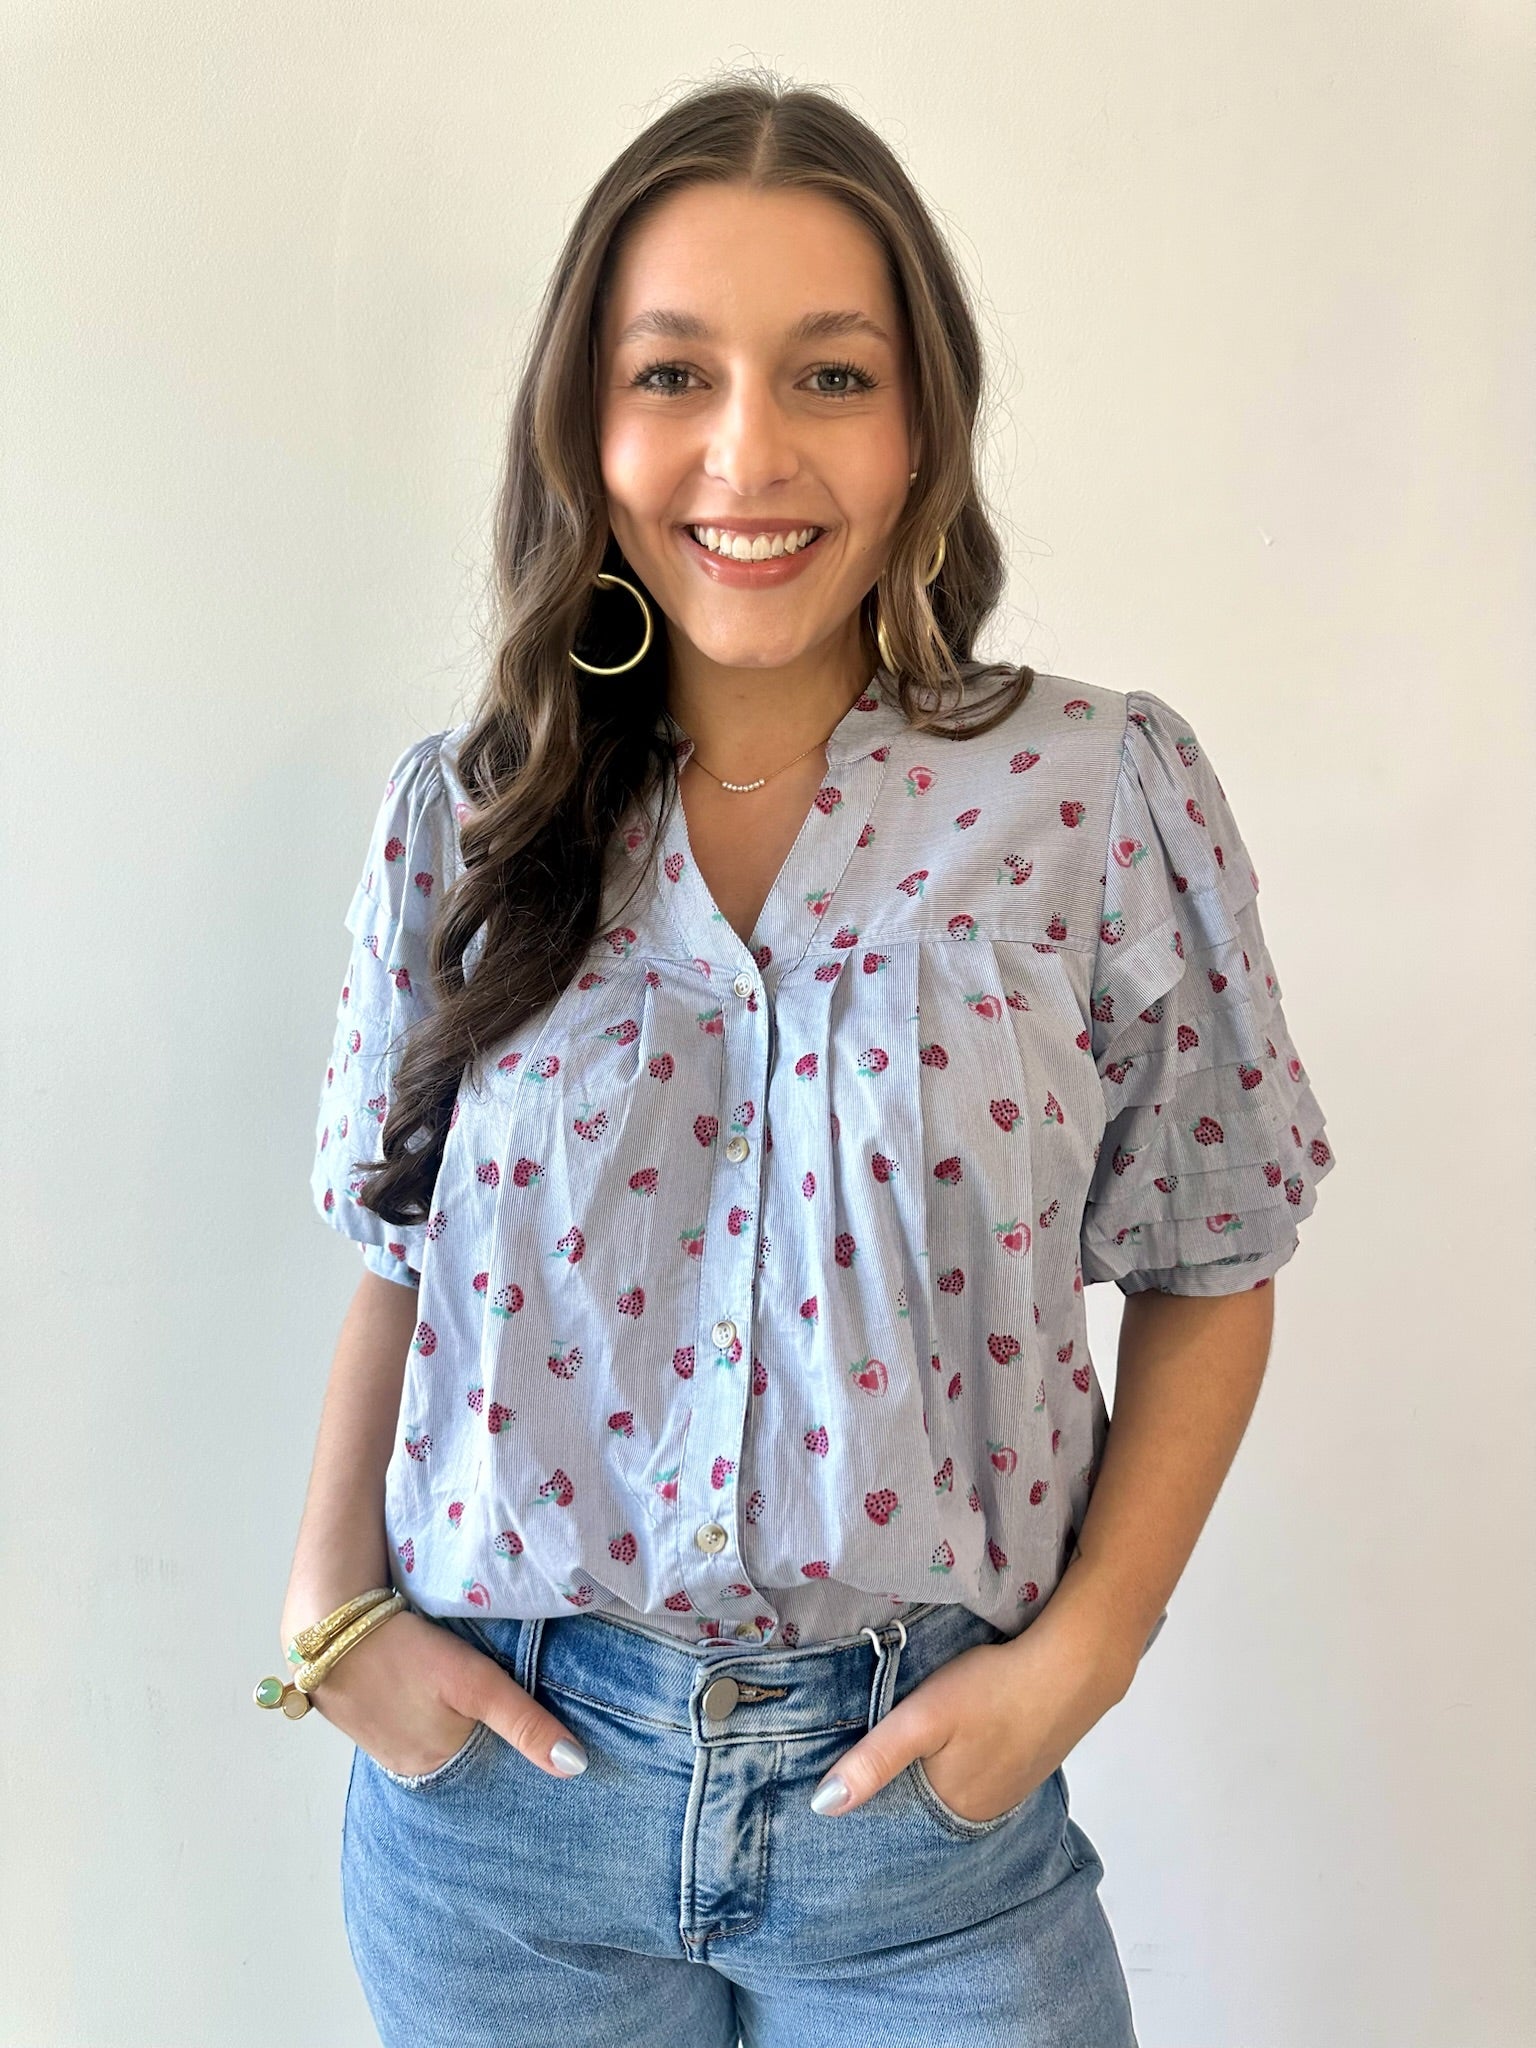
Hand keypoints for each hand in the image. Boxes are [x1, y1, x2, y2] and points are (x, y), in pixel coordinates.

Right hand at [286, 1608, 588, 1781]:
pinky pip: (412, 1722)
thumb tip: (575, 1767)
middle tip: (510, 1698)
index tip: (543, 1730)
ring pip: (439, 1735)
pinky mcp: (367, 1719)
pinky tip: (432, 1688)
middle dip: (487, 1734)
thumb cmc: (405, 1652)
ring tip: (468, 1691)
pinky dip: (427, 1709)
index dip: (517, 1746)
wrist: (328, 1627)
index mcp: (436, 1766)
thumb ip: (524, 1723)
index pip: (492, 1765)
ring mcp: (384, 1745)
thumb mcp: (475, 1683)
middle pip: (465, 1751)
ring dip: (455, 1719)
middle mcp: (410, 1767)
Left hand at [809, 1605, 1129, 1822]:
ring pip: (949, 1792)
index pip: (894, 1819)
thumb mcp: (923, 1718)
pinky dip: (958, 1766)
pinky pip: (977, 1779)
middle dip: (896, 1791)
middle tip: (867, 1759)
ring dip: (929, 1777)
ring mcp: (1006, 1794)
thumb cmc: (990, 1690)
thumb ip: (875, 1760)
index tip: (837, 1784)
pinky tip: (953, 1744)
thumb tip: (822, 1808)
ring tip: (905, 1752)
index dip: (869, 1800)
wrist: (1071, 1668)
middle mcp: (979, 1815)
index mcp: (951, 1809)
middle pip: (922, 1808)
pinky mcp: (1023, 1771)